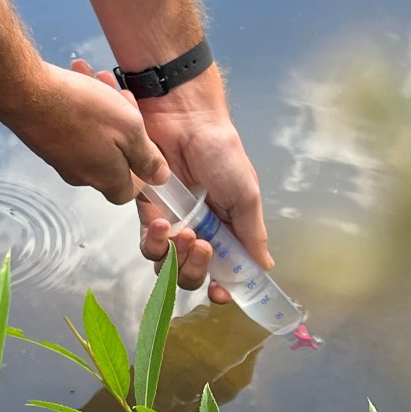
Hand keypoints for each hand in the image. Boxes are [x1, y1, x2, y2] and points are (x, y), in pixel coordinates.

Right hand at [0, 60, 169, 203]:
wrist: (24, 92)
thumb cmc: (83, 111)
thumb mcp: (129, 130)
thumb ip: (147, 156)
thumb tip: (160, 179)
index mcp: (105, 179)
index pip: (130, 191)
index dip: (141, 169)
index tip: (144, 140)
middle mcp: (81, 175)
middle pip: (112, 158)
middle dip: (123, 125)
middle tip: (121, 93)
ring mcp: (60, 158)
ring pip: (93, 136)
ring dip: (101, 108)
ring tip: (98, 78)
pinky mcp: (45, 141)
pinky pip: (72, 127)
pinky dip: (80, 107)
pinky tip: (79, 79)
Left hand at [72, 60, 271, 303]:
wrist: (185, 119)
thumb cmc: (221, 152)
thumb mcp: (245, 192)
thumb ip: (251, 232)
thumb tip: (264, 267)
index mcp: (225, 228)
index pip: (222, 269)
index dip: (222, 286)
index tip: (221, 293)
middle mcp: (197, 230)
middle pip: (190, 273)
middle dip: (196, 270)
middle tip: (203, 248)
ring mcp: (171, 221)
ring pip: (164, 263)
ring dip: (175, 258)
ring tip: (184, 235)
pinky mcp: (146, 209)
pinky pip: (146, 239)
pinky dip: (155, 240)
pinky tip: (164, 225)